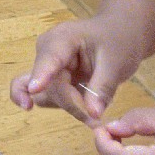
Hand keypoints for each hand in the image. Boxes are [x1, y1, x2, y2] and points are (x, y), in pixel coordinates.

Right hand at [11, 16, 144, 123]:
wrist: (120, 32)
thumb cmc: (119, 40)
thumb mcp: (116, 63)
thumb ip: (102, 88)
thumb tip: (93, 115)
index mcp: (62, 39)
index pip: (50, 59)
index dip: (41, 75)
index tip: (34, 90)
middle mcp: (46, 51)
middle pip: (50, 85)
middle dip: (73, 104)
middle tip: (98, 122)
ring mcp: (45, 65)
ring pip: (46, 94)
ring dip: (68, 108)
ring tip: (95, 118)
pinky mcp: (49, 78)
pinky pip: (41, 93)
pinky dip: (45, 102)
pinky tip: (35, 108)